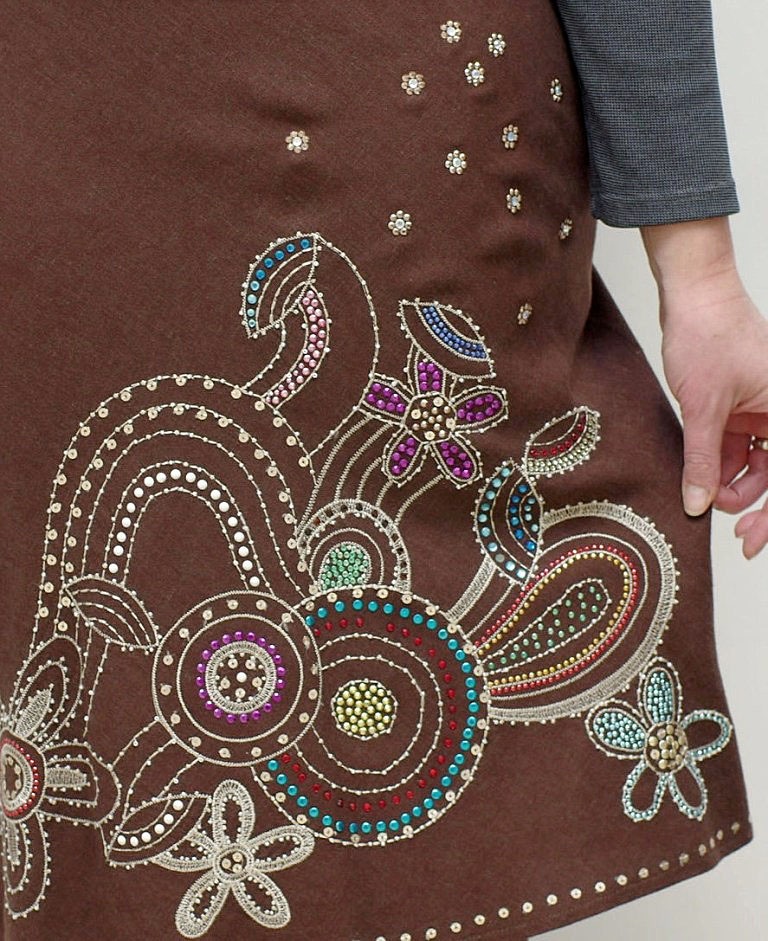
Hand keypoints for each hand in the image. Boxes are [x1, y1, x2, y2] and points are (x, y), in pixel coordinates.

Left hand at [641, 217, 767, 557]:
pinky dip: (725, 463)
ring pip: (760, 463)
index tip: (753, 542)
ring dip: (736, 484)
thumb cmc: (707, 335)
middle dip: (755, 502)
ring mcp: (765, 408)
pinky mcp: (743, 405)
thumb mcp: (703, 408)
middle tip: (733, 532)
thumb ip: (703, 460)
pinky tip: (706, 479)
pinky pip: (741, 445)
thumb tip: (698, 504)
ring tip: (707, 497)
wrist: (693, 294)